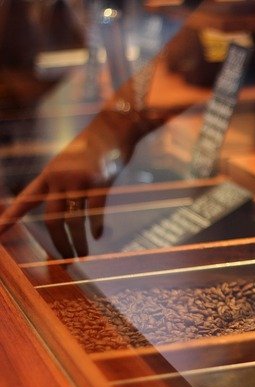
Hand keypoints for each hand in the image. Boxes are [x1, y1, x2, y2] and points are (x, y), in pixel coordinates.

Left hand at [0, 111, 135, 257]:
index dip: (10, 218)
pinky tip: (97, 236)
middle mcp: (60, 179)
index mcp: (49, 175)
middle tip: (65, 259)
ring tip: (82, 255)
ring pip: (74, 219)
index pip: (25, 201)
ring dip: (77, 242)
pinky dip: (96, 226)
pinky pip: (95, 209)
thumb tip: (68, 208)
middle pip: (53, 219)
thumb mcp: (70, 163)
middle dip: (58, 243)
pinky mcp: (100, 181)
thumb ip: (64, 183)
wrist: (113, 128)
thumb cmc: (94, 147)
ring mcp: (80, 180)